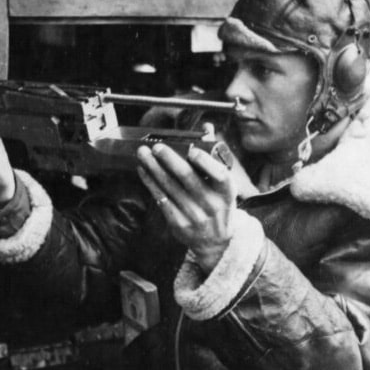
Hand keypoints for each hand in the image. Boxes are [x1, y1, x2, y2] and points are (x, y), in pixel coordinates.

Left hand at [136, 140, 236, 273]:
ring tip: (143, 154)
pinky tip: (143, 171)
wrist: (215, 241)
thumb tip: (206, 127)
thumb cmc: (218, 203)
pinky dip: (151, 183)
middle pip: (189, 179)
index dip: (206, 163)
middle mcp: (212, 205)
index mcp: (227, 192)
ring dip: (154, 169)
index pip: (220, 175)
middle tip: (157, 147)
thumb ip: (213, 154)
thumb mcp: (224, 184)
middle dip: (170, 160)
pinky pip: (161, 200)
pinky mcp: (179, 224)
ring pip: (170, 188)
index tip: (193, 151)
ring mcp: (195, 216)